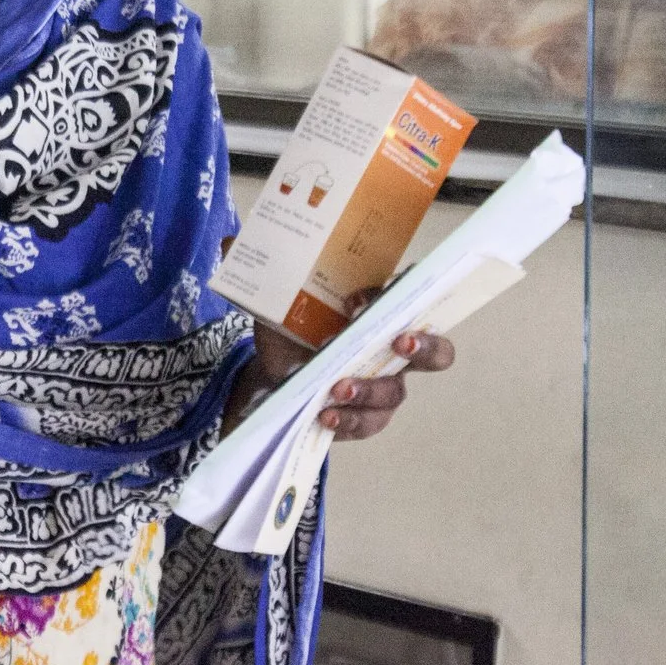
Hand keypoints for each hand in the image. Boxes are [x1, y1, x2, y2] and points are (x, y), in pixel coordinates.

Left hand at [230, 289, 456, 441]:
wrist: (273, 375)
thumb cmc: (291, 328)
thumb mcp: (276, 298)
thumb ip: (263, 271)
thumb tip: (229, 241)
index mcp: (378, 309)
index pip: (408, 295)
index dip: (395, 294)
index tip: (357, 299)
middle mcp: (390, 347)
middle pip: (436, 349)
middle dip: (425, 346)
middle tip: (400, 342)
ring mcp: (383, 385)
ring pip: (394, 392)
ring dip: (367, 389)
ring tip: (335, 388)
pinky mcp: (367, 417)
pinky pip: (369, 423)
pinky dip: (349, 421)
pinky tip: (326, 416)